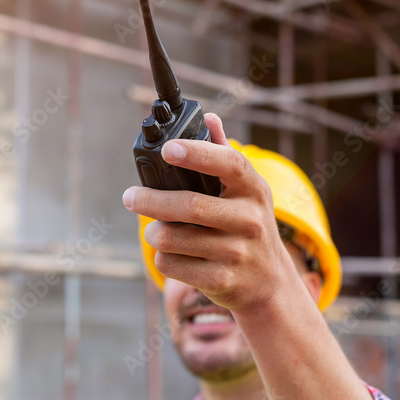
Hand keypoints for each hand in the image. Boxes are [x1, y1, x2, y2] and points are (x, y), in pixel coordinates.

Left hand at [122, 113, 292, 311]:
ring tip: (155, 229)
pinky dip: (163, 256)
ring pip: (173, 238)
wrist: (269, 282)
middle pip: (190, 206)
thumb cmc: (248, 225)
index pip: (229, 163)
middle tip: (131, 197)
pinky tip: (170, 252)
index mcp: (254, 189)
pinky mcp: (222, 280)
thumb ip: (223, 153)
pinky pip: (172, 264)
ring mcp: (237, 252)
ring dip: (154, 232)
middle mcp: (250, 220)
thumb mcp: (247, 190)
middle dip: (151, 200)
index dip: (197, 153)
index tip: (167, 149)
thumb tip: (208, 116)